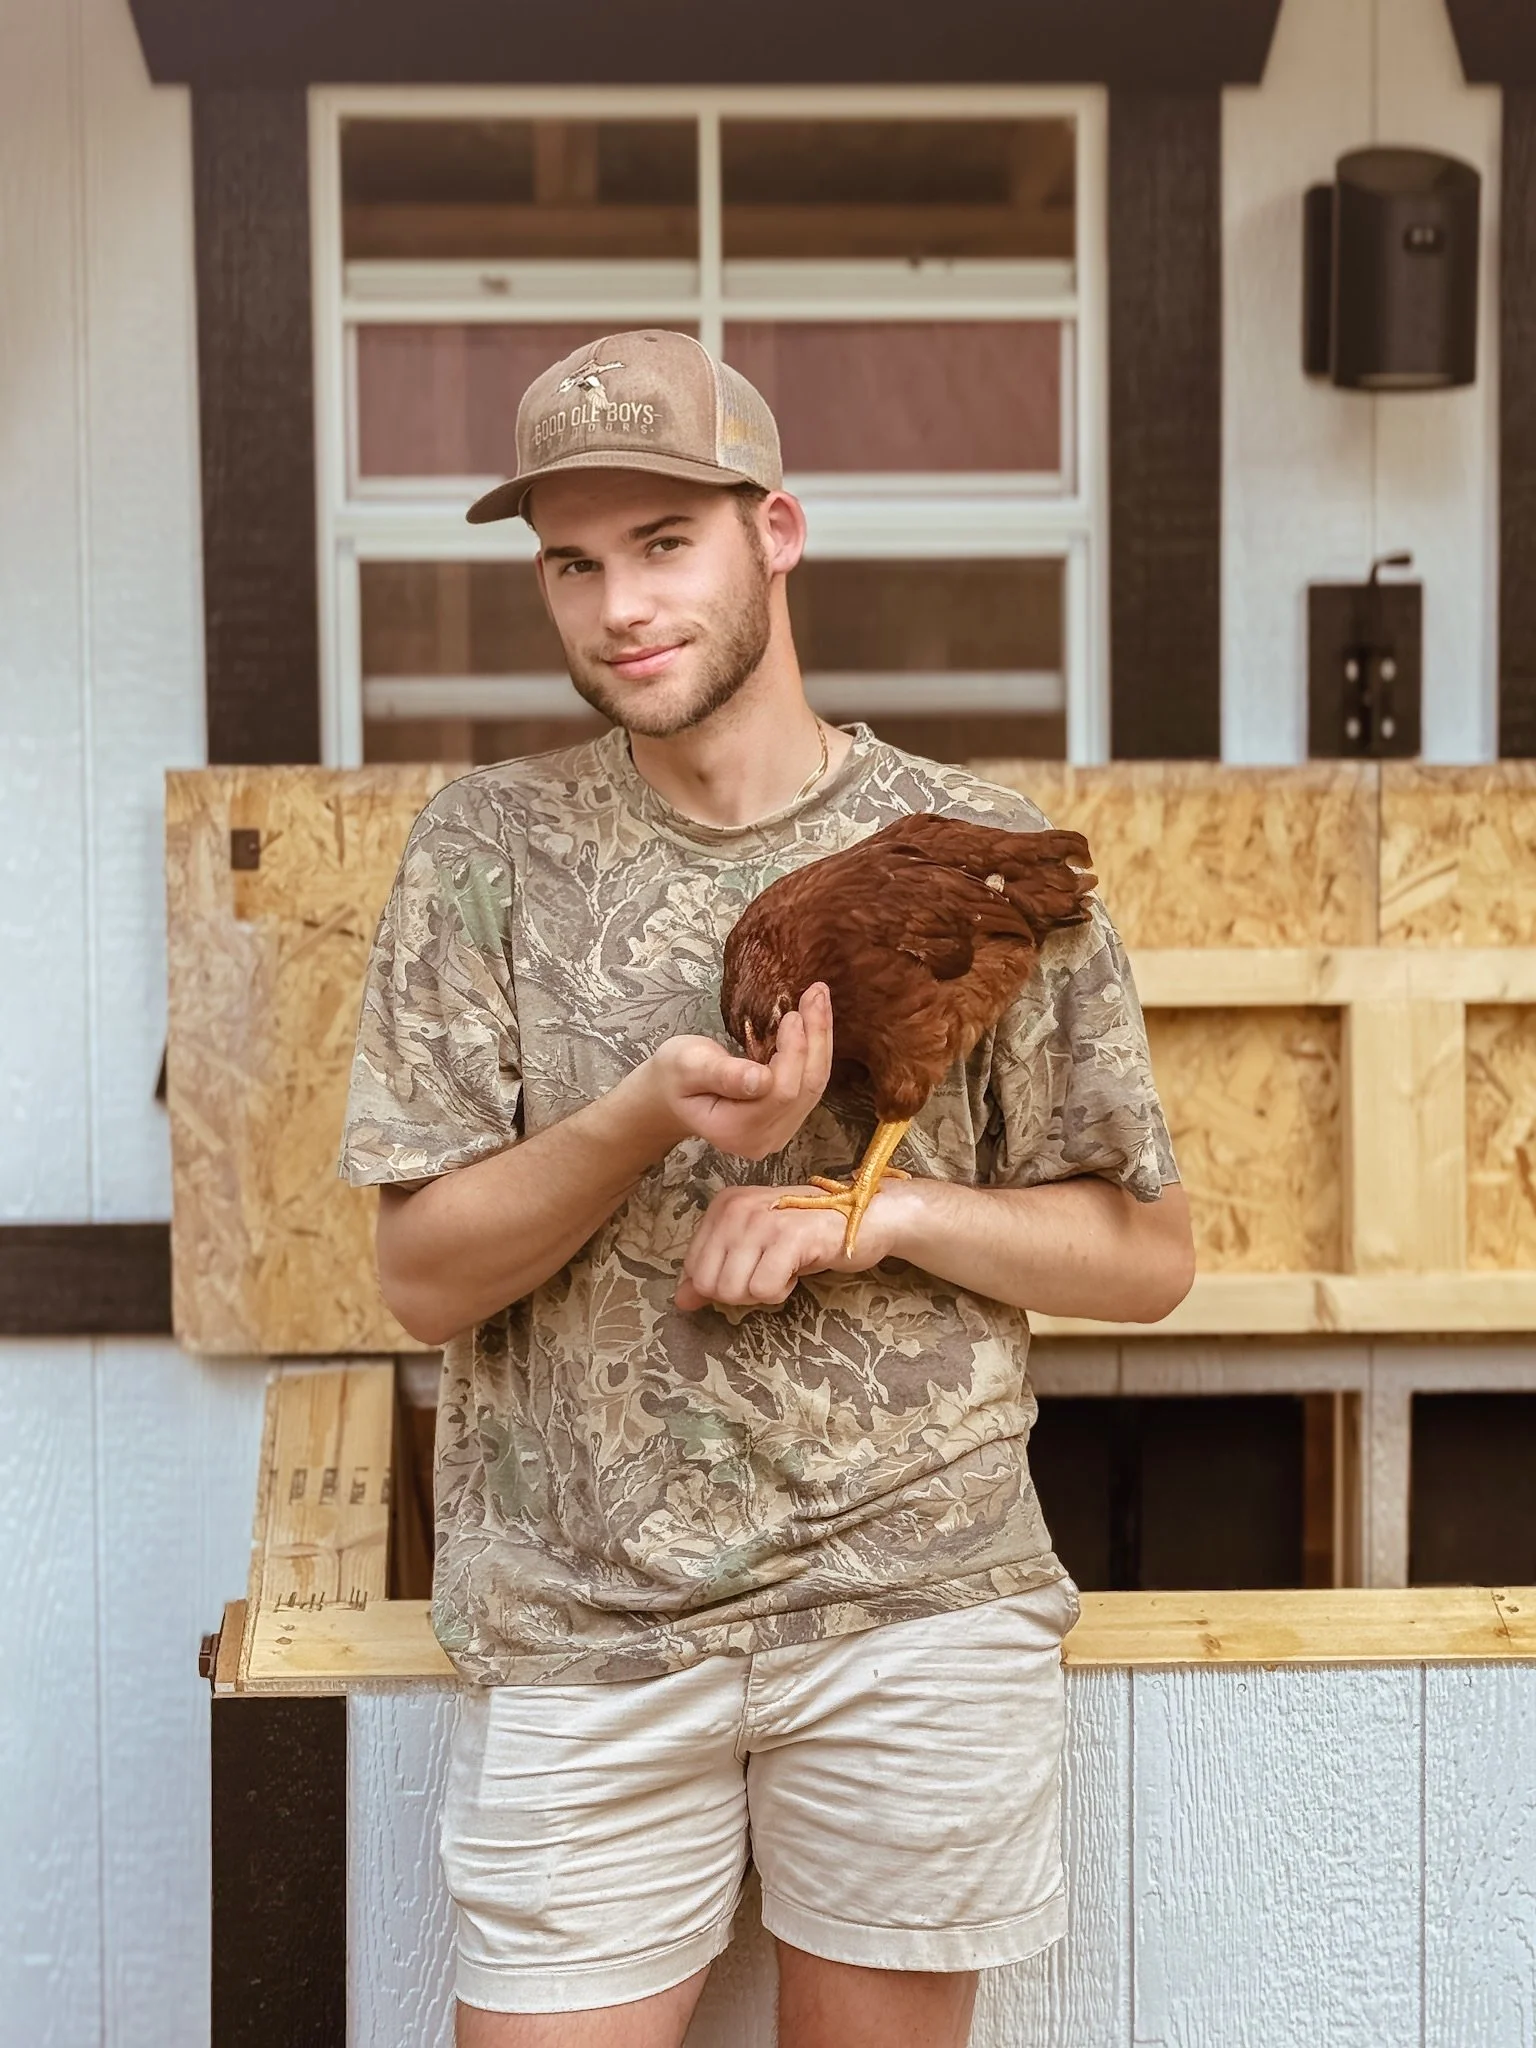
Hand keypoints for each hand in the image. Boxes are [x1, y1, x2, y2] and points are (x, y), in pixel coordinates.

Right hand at [640, 983, 833, 1161]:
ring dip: (821, 1041)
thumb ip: (721, 1074)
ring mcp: (777, 1132)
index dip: (793, 1053)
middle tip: (817, 993)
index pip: (780, 1093)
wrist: (672, 1095)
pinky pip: (809, 1084)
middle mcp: (762, 1139)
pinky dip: (815, 1051)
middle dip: (816, 1039)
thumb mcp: (687, 1065)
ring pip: (813, 1086)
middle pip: (805, 1089)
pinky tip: (815, 1021)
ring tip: (819, 999)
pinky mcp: (786, 1119)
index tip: (792, 1014)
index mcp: (734, 1130)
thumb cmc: (674, 1076)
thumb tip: (759, 1079)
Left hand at [674, 1179, 905, 1310]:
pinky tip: (798, 1268)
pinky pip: (764, 1290)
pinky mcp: (789, 1237)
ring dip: (763, 1292)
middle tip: (770, 1271)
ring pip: (733, 1290)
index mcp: (722, 1206)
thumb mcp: (753, 1247)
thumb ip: (715, 1270)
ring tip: (786, 1266)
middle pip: (710, 1284)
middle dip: (741, 1292)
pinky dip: (782, 1291)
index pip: (693, 1269)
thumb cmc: (808, 1233)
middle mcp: (736, 1208)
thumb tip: (682, 1300)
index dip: (723, 1283)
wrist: (866, 1216)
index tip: (754, 1267)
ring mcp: (762, 1220)